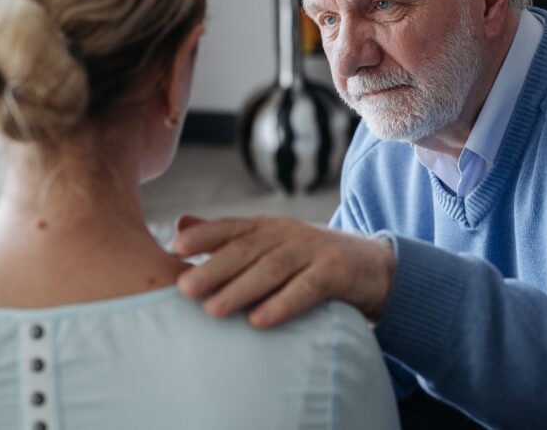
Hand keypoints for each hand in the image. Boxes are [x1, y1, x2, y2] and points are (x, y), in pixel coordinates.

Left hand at [171, 215, 394, 328]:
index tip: (174, 247)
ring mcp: (313, 250)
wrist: (372, 266)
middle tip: (183, 288)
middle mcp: (288, 233)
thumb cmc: (309, 259)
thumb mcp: (270, 244)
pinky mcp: (337, 272)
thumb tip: (180, 225)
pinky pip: (307, 288)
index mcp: (268, 227)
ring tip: (213, 309)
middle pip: (246, 249)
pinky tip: (260, 321)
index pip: (231, 227)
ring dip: (241, 289)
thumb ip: (227, 237)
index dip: (204, 235)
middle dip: (213, 268)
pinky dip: (282, 304)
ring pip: (272, 268)